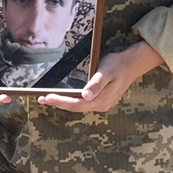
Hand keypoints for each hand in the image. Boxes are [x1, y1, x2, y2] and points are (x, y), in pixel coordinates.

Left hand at [37, 41, 162, 112]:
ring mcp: (101, 104)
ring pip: (78, 106)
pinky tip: (63, 97)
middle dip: (58, 103)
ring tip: (48, 98)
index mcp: (102, 99)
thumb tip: (85, 96)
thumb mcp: (106, 71)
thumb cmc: (118, 65)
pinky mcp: (100, 100)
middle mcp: (101, 105)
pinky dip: (70, 101)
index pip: (76, 104)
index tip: (47, 97)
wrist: (131, 65)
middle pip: (75, 107)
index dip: (60, 102)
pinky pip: (82, 104)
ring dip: (63, 103)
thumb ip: (96, 84)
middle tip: (41, 98)